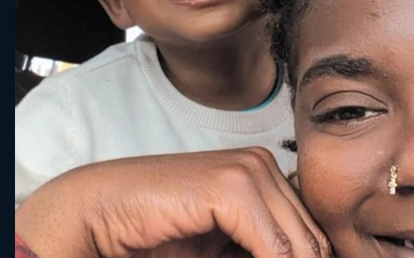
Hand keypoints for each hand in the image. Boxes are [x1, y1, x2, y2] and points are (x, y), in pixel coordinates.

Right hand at [15, 147, 329, 257]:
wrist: (102, 213)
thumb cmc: (158, 234)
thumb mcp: (224, 248)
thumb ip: (262, 250)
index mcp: (264, 176)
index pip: (310, 232)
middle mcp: (263, 165)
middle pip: (311, 239)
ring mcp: (249, 170)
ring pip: (300, 245)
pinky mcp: (231, 185)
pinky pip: (274, 247)